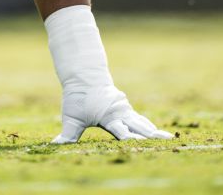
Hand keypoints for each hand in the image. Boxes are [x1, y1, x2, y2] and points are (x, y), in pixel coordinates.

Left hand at [53, 84, 172, 142]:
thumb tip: (55, 145)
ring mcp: (124, 109)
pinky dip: (148, 126)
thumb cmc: (77, 98)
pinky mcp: (125, 108)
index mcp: (109, 116)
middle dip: (151, 135)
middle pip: (138, 126)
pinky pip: (139, 119)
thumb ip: (67, 135)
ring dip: (153, 131)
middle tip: (166, 140)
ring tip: (167, 138)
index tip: (139, 144)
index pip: (122, 131)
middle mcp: (120, 112)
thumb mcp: (71, 117)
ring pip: (141, 122)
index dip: (130, 138)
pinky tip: (156, 133)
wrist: (85, 76)